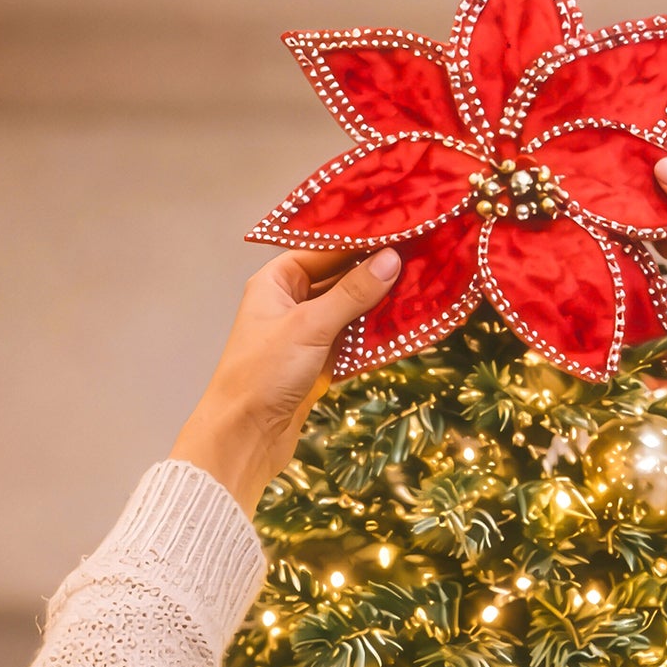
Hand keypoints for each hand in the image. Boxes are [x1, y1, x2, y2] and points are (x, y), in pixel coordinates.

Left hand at [172, 247, 401, 510]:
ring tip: (421, 286)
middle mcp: (290, 302)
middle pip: (340, 277)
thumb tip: (390, 259)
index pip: (325, 248)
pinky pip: (352, 340)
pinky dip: (374, 334)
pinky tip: (404, 325)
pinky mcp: (318, 362)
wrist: (245, 437)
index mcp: (276, 281)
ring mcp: (306, 334)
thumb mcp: (310, 327)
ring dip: (380, 303)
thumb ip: (352, 293)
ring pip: (350, 310)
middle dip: (376, 271)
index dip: (361, 240)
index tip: (400, 229)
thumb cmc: (263, 375)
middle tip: (419, 257)